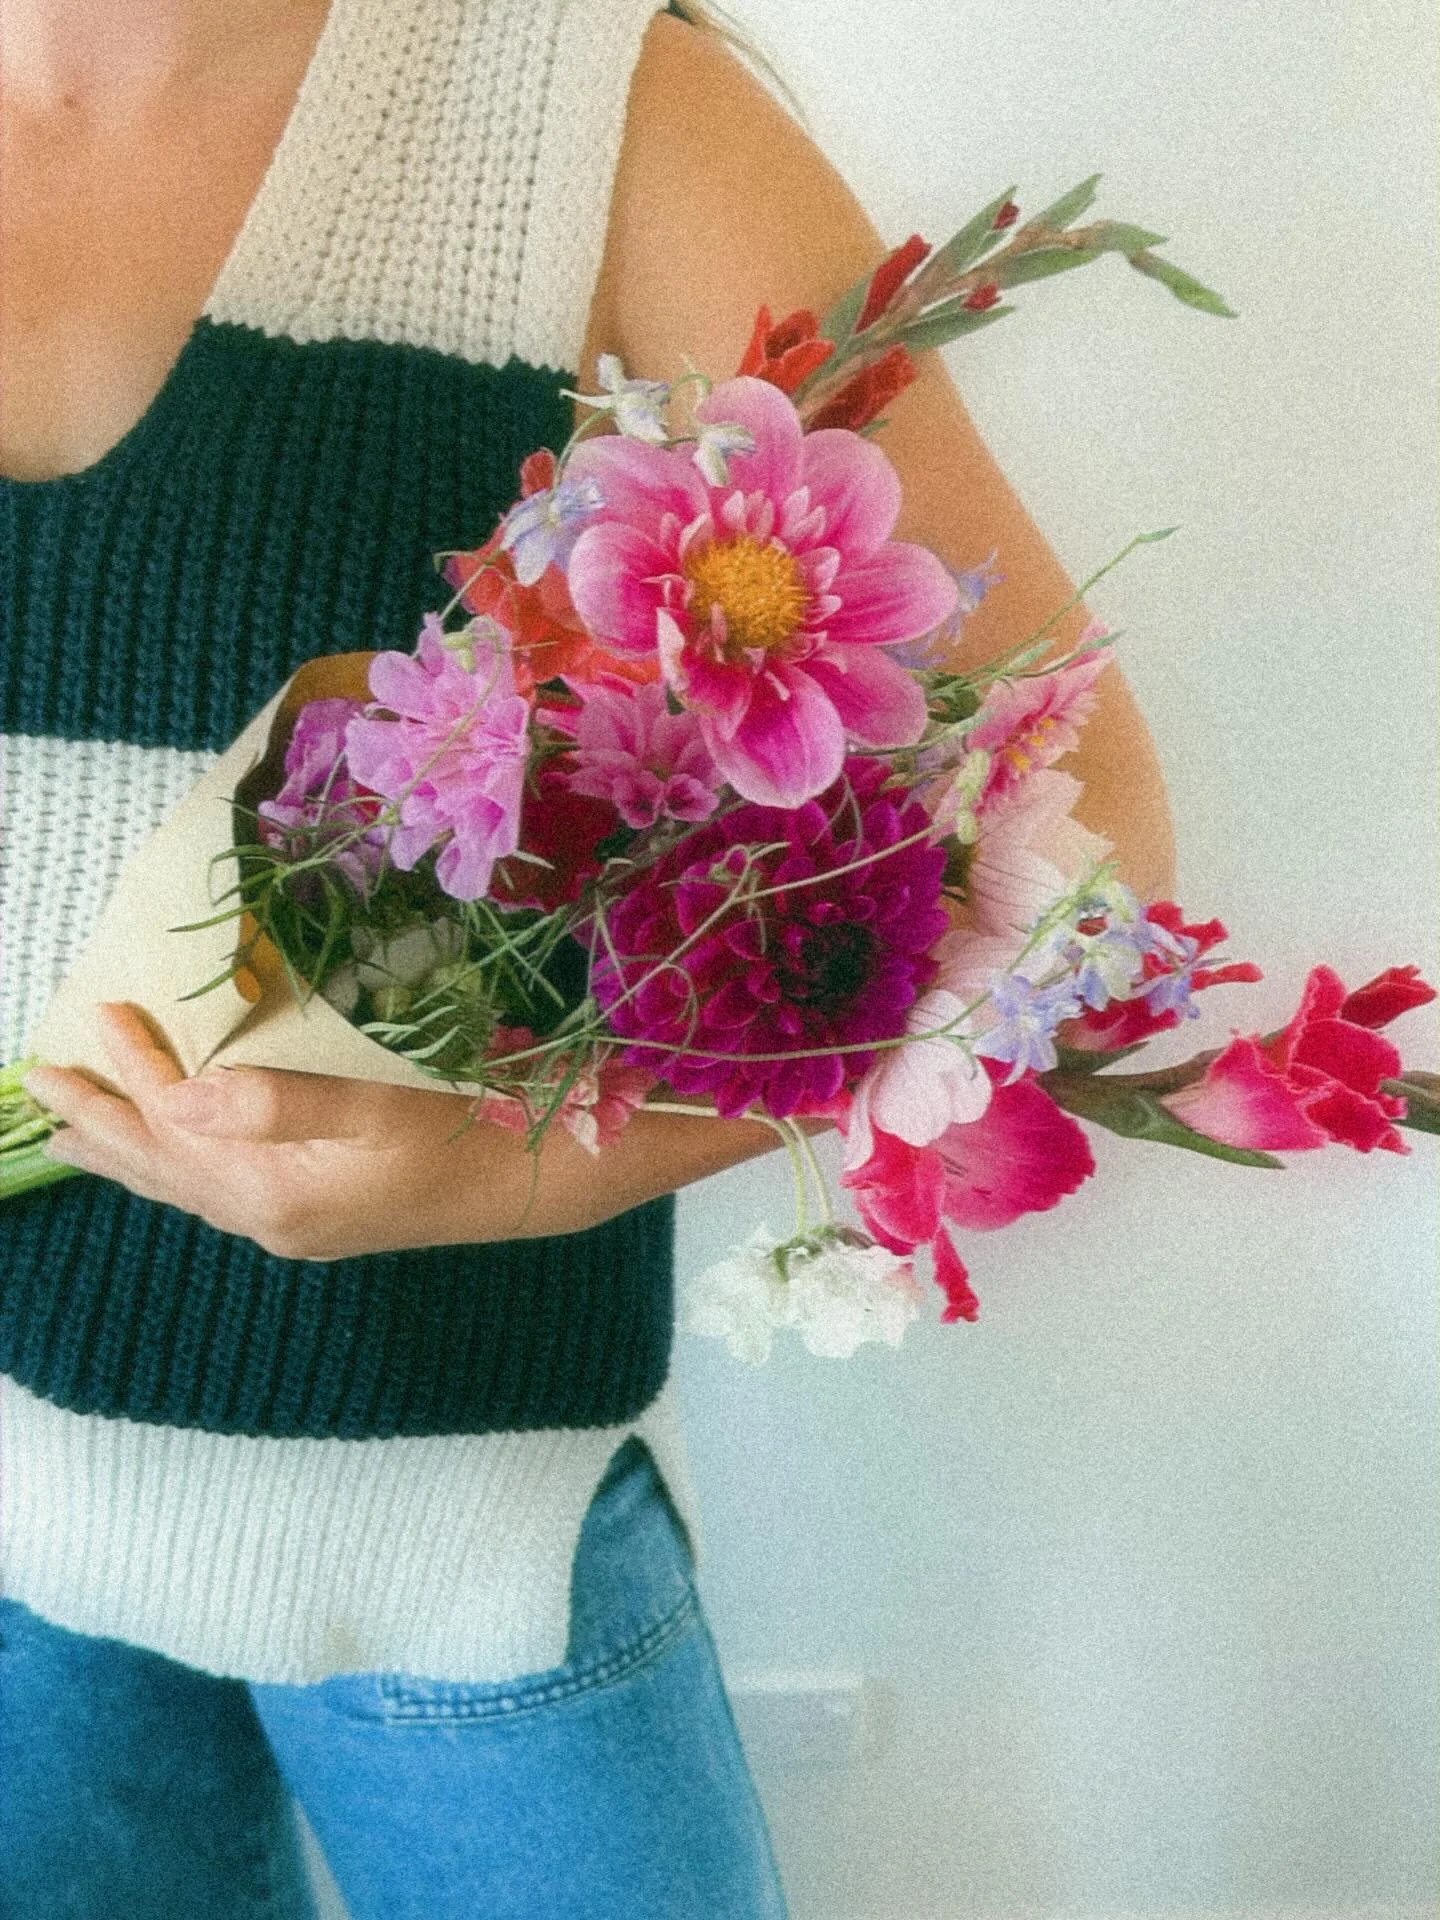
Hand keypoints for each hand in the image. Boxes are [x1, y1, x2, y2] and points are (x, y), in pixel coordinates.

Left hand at [27, 1004, 779, 1258]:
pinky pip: (215, 1192)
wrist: (549, 1181)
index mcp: (276, 1192)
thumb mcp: (380, 1107)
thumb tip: (181, 1093)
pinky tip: (176, 1155)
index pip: (176, 1125)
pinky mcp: (317, 1218)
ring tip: (75, 1131)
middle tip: (39, 1084)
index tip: (99, 1011)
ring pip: (184, 1187)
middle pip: (160, 1169)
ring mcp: (294, 1225)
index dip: (133, 1069)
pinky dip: (175, 1166)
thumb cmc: (473, 1127)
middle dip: (100, 1123)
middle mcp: (272, 1219)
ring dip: (128, 1151)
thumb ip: (279, 1101)